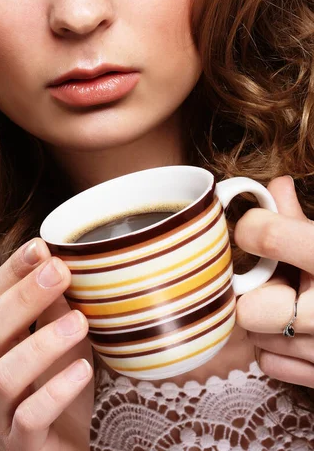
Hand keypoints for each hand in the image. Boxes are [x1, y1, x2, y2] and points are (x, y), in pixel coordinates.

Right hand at [0, 238, 93, 450]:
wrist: (67, 447)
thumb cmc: (62, 385)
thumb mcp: (63, 341)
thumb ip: (58, 308)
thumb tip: (66, 263)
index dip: (12, 270)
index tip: (40, 246)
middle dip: (24, 297)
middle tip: (61, 273)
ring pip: (5, 374)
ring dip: (42, 343)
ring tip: (80, 322)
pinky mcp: (19, 444)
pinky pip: (29, 418)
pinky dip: (56, 392)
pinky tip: (83, 370)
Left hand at [234, 176, 313, 387]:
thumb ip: (301, 218)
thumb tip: (275, 187)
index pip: (268, 237)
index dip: (252, 228)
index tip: (255, 228)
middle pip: (249, 308)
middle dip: (254, 290)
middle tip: (272, 278)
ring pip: (255, 336)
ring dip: (262, 318)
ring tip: (290, 303)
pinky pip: (269, 363)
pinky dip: (272, 347)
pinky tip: (293, 329)